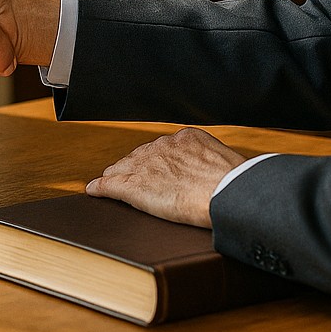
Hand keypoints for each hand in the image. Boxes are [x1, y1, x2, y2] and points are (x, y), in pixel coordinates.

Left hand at [84, 128, 249, 227]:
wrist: (227, 194)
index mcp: (186, 138)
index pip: (161, 148)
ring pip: (122, 168)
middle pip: (139, 156)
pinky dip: (101, 188)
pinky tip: (94, 191)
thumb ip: (211, 162)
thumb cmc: (236, 184)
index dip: (155, 161)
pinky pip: (110, 184)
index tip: (155, 170)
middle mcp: (163, 146)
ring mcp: (146, 165)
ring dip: (116, 177)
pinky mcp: (135, 186)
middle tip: (133, 180)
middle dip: (134, 167)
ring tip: (109, 184)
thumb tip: (216, 173)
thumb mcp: (226, 162)